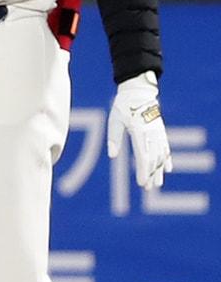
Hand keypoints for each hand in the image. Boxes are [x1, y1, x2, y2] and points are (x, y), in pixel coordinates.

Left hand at [106, 71, 171, 188]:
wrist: (139, 92)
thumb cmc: (123, 106)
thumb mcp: (114, 121)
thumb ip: (114, 138)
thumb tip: (112, 156)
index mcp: (140, 133)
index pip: (143, 157)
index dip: (143, 171)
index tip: (142, 184)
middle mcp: (152, 135)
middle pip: (154, 159)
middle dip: (152, 175)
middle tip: (150, 188)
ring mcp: (158, 133)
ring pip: (161, 155)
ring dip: (160, 170)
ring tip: (159, 183)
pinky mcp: (161, 131)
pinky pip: (166, 147)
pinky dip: (167, 158)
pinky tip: (168, 168)